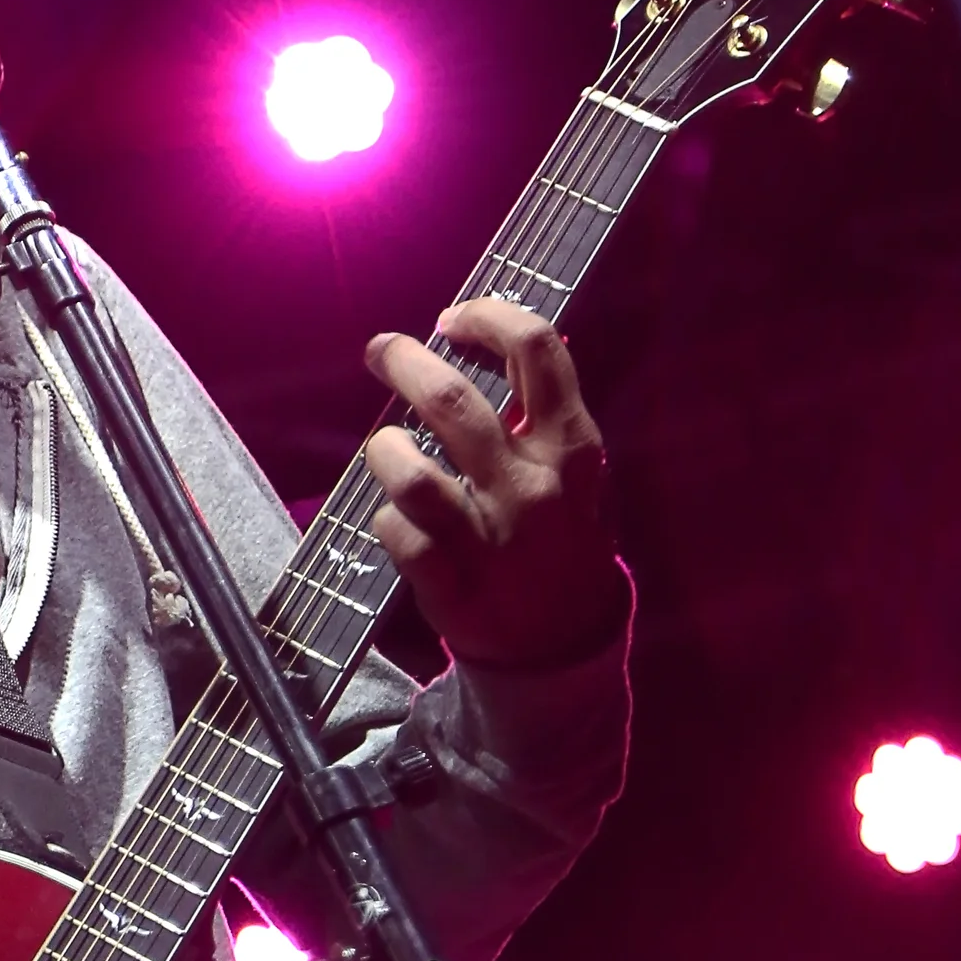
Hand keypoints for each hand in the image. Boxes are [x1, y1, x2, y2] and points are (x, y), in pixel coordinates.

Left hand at [363, 298, 624, 670]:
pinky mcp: (451, 585)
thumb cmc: (563, 541)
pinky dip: (385, 517)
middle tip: (383, 351)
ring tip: (385, 446)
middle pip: (455, 400)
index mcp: (571, 448)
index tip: (453, 319)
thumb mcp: (576, 472)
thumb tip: (496, 345)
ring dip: (384, 447)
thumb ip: (545, 415)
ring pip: (412, 472)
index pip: (537, 349)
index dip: (487, 316)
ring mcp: (490, 539)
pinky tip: (395, 518)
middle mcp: (532, 487)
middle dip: (406, 361)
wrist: (564, 644)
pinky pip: (396, 532)